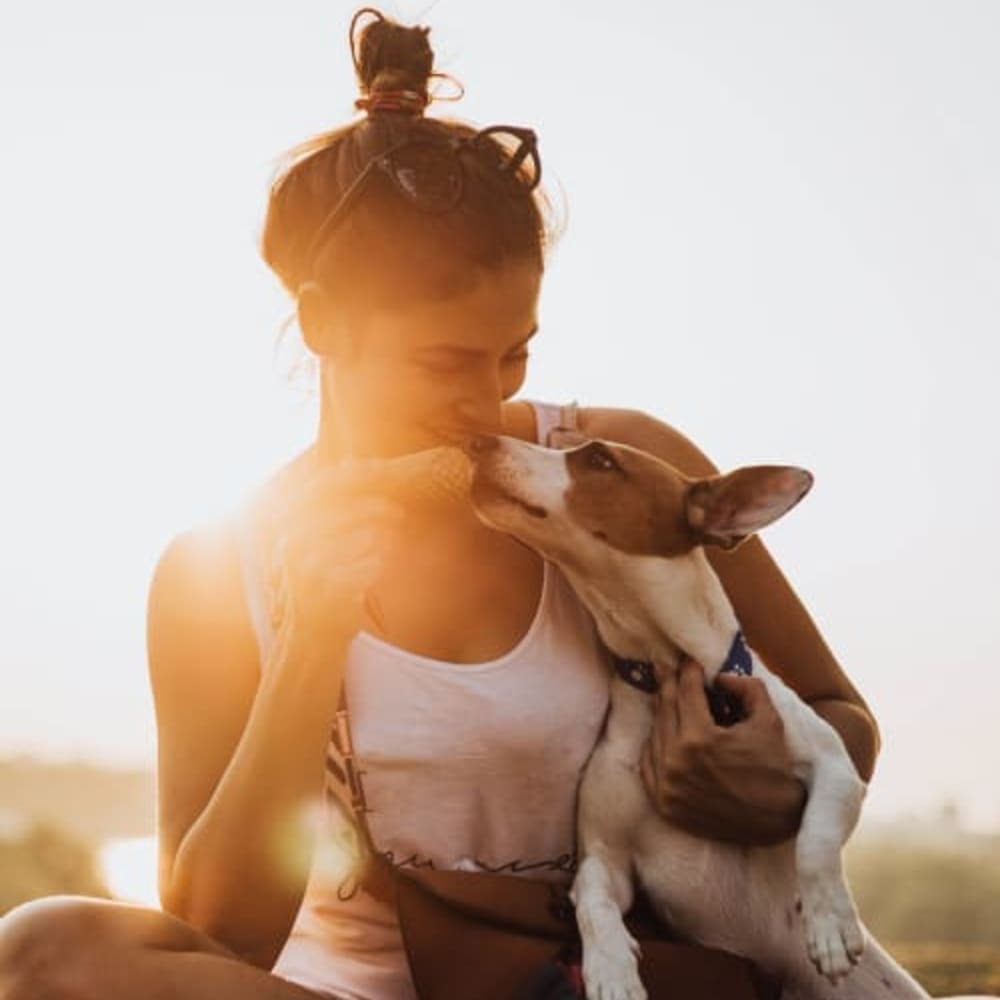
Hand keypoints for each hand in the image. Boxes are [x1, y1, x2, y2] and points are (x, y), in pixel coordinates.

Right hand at [267, 459, 406, 653]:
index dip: (354, 481)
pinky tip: (367, 577)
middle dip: (379, 510)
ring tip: (378, 550)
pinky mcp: (332, 589)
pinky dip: (377, 568)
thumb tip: (354, 462)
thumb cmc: (321, 582)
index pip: (324, 490)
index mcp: (289, 529)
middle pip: (349, 512)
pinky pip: (372, 565)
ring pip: (366, 538)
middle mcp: (294, 546)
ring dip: (380, 543)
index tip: (381, 477)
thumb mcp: (318, 542)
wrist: (311, 638)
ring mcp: (311, 568)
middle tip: (399, 513)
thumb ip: (333, 505)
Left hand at [640, 659, 805, 844]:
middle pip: (665, 708)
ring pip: (654, 733)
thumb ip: (746, 688)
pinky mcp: (663, 803)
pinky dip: (655, 743)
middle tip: (668, 667)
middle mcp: (676, 761)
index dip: (688, 671)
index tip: (689, 661)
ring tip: (669, 696)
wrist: (776, 823)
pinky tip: (663, 731)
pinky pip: (648, 763)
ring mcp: (666, 784)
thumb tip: (720, 678)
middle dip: (669, 684)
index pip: (686, 692)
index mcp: (700, 739)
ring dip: (662, 711)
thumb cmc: (774, 769)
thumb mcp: (769, 721)